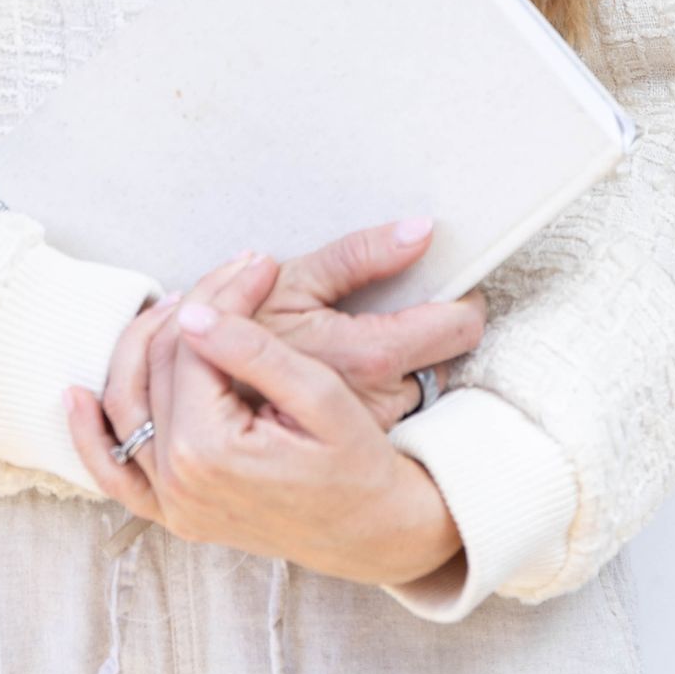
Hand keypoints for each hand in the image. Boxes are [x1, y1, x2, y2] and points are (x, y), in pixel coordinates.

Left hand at [66, 291, 461, 586]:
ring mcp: (171, 503)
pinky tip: (76, 396)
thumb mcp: (320, 397)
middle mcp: (176, 480)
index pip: (194, 343)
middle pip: (159, 364)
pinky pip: (115, 473)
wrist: (375, 533)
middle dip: (196, 307)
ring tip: (182, 304)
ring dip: (143, 347)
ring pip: (127, 405)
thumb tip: (195, 316)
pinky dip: (91, 436)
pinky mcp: (175, 513)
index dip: (225, 292)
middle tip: (236, 271)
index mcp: (209, 449)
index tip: (260, 261)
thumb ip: (253, 353)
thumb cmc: (358, 464)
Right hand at [242, 217, 484, 429]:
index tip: (452, 287)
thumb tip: (422, 231)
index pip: (459, 328)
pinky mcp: (364, 442)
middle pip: (446, 355)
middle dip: (433, 330)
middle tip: (401, 307)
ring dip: (409, 360)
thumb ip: (363, 254)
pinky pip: (398, 405)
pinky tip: (354, 370)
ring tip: (365, 339)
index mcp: (371, 356)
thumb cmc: (250, 333)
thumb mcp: (298, 279)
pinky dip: (387, 383)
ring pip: (423, 382)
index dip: (463, 302)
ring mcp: (374, 426)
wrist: (211, 400)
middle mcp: (381, 399)